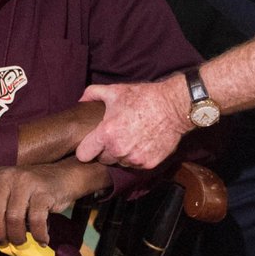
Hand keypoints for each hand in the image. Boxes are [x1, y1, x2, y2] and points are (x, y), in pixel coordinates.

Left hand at [0, 161, 106, 246]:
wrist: (62, 177)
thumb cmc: (30, 190)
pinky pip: (36, 220)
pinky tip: (41, 239)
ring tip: (20, 240)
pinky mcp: (43, 191)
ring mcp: (26, 182)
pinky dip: (38, 234)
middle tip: (3, 241)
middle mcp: (8, 175)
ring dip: (16, 236)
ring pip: (13, 218)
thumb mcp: (7, 192)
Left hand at [74, 77, 188, 169]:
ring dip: (122, 155)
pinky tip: (142, 143)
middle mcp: (118, 150)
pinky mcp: (148, 164)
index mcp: (106, 134)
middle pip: (102, 160)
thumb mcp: (116, 91)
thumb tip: (80, 100)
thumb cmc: (144, 98)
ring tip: (130, 138)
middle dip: (105, 150)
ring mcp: (134, 159)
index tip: (92, 144)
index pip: (84, 155)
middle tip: (116, 136)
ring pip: (119, 163)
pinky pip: (135, 165)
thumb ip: (93, 93)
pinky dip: (137, 157)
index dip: (86, 148)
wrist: (174, 106)